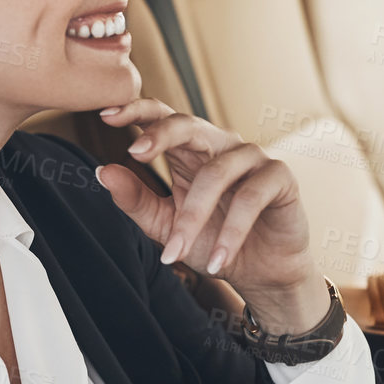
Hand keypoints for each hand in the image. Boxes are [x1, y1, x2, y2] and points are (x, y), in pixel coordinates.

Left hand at [93, 99, 322, 327]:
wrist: (260, 272)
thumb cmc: (211, 241)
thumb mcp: (165, 225)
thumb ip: (136, 200)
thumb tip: (103, 172)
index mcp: (188, 150)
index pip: (162, 118)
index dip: (136, 111)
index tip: (106, 116)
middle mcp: (219, 145)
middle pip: (188, 125)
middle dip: (160, 135)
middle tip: (135, 153)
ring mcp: (252, 157)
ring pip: (215, 174)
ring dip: (193, 218)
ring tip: (175, 255)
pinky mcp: (280, 177)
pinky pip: (251, 197)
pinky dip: (231, 233)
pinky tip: (218, 260)